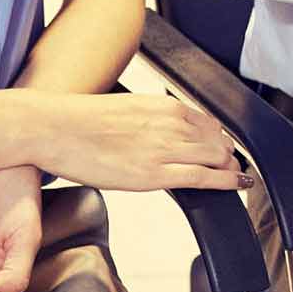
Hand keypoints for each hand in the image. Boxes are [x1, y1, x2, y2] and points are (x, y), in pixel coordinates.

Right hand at [36, 93, 252, 192]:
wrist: (55, 128)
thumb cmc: (81, 121)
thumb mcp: (128, 108)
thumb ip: (153, 118)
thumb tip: (164, 130)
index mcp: (164, 106)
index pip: (208, 123)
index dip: (219, 138)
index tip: (223, 147)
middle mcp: (170, 124)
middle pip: (217, 141)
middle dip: (227, 155)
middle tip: (231, 166)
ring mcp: (164, 149)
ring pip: (215, 157)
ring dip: (229, 168)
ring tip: (235, 177)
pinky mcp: (154, 174)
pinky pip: (203, 177)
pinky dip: (226, 181)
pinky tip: (237, 184)